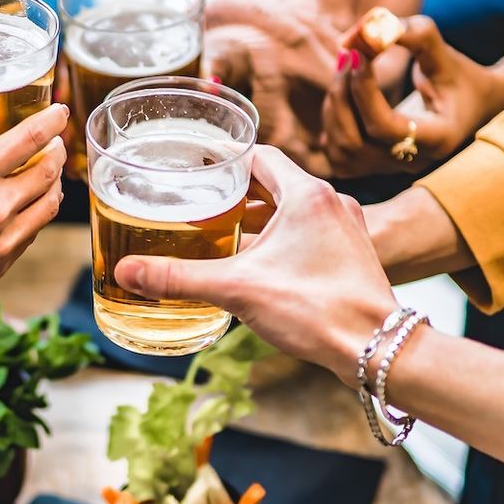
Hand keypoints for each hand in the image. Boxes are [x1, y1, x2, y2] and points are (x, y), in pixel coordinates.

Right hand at [0, 105, 68, 357]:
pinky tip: (28, 208)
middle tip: (54, 142)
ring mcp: (1, 238)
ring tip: (49, 174)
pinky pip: (33, 232)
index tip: (60, 111)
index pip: (30, 138)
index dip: (52, 120)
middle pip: (49, 170)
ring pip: (49, 203)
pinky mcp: (0, 264)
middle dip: (58, 151)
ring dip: (55, 183)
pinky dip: (37, 214)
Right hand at [115, 147, 395, 384]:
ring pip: (292, 211)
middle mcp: (331, 202)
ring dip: (259, 218)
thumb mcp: (237, 289)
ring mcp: (346, 229)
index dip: (225, 157)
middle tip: (200, 201)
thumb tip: (127, 273)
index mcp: (306, 194)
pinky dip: (281, 239)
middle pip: (274, 183)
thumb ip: (179, 278)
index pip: (259, 155)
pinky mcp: (351, 256)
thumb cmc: (318, 310)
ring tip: (221, 234)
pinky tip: (257, 265)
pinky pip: (309, 234)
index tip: (197, 163)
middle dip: (235, 193)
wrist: (376, 348)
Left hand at [321, 16, 503, 175]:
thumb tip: (369, 27)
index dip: (363, 90)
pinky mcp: (375, 168)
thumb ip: (413, 34)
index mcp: (437, 139)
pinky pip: (336, 156)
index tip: (359, 53)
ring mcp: (391, 170)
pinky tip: (345, 94)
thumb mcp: (443, 52)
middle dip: (343, 94)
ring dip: (334, 104)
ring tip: (346, 69)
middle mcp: (412, 163)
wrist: (471, 106)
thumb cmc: (458, 76)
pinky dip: (332, 123)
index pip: (384, 126)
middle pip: (356, 141)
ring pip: (342, 150)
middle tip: (347, 54)